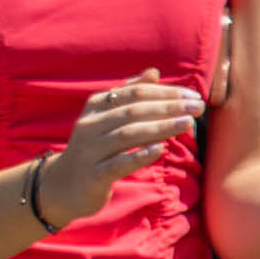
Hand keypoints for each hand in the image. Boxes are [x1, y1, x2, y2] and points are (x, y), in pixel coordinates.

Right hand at [37, 68, 202, 225]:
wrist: (62, 186)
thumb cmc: (94, 149)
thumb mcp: (105, 118)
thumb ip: (128, 95)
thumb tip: (153, 72)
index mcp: (95, 107)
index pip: (133, 93)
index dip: (165, 92)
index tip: (192, 96)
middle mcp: (89, 126)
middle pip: (132, 111)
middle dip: (168, 107)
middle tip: (198, 108)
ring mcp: (89, 151)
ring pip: (127, 134)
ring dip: (160, 127)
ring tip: (188, 124)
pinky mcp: (93, 176)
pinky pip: (117, 164)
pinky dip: (139, 156)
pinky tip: (160, 150)